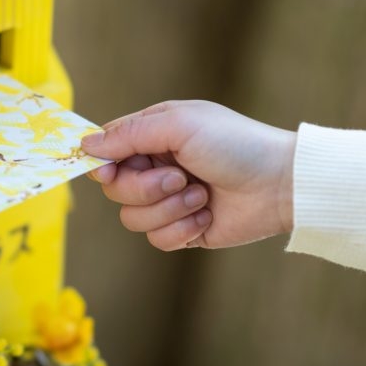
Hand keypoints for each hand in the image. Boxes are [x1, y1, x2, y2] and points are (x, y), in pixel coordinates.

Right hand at [81, 100, 295, 249]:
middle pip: (115, 189)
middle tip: (179, 178)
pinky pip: (157, 239)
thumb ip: (129, 134)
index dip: (101, 164)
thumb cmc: (235, 144)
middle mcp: (156, 167)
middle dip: (145, 188)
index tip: (107, 171)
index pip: (106, 151)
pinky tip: (207, 216)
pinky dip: (182, 230)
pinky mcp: (183, 230)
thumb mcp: (179, 125)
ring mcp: (168, 200)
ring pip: (132, 218)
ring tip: (200, 196)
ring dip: (168, 209)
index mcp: (153, 135)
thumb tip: (86, 144)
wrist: (280, 185)